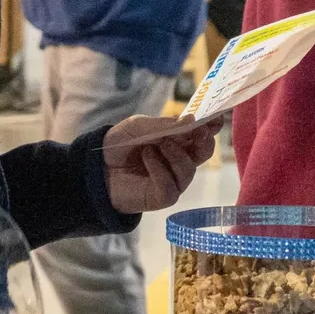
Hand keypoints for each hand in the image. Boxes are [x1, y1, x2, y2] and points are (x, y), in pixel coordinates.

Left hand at [101, 117, 220, 213]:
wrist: (96, 167)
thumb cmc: (119, 145)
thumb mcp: (139, 127)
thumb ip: (164, 125)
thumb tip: (193, 120)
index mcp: (177, 140)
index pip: (201, 134)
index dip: (212, 125)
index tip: (218, 117)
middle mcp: (179, 160)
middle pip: (204, 153)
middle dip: (205, 142)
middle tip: (199, 132)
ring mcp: (173, 180)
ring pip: (189, 170)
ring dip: (175, 154)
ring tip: (157, 145)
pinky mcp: (164, 196)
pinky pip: (171, 186)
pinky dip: (159, 169)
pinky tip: (146, 159)